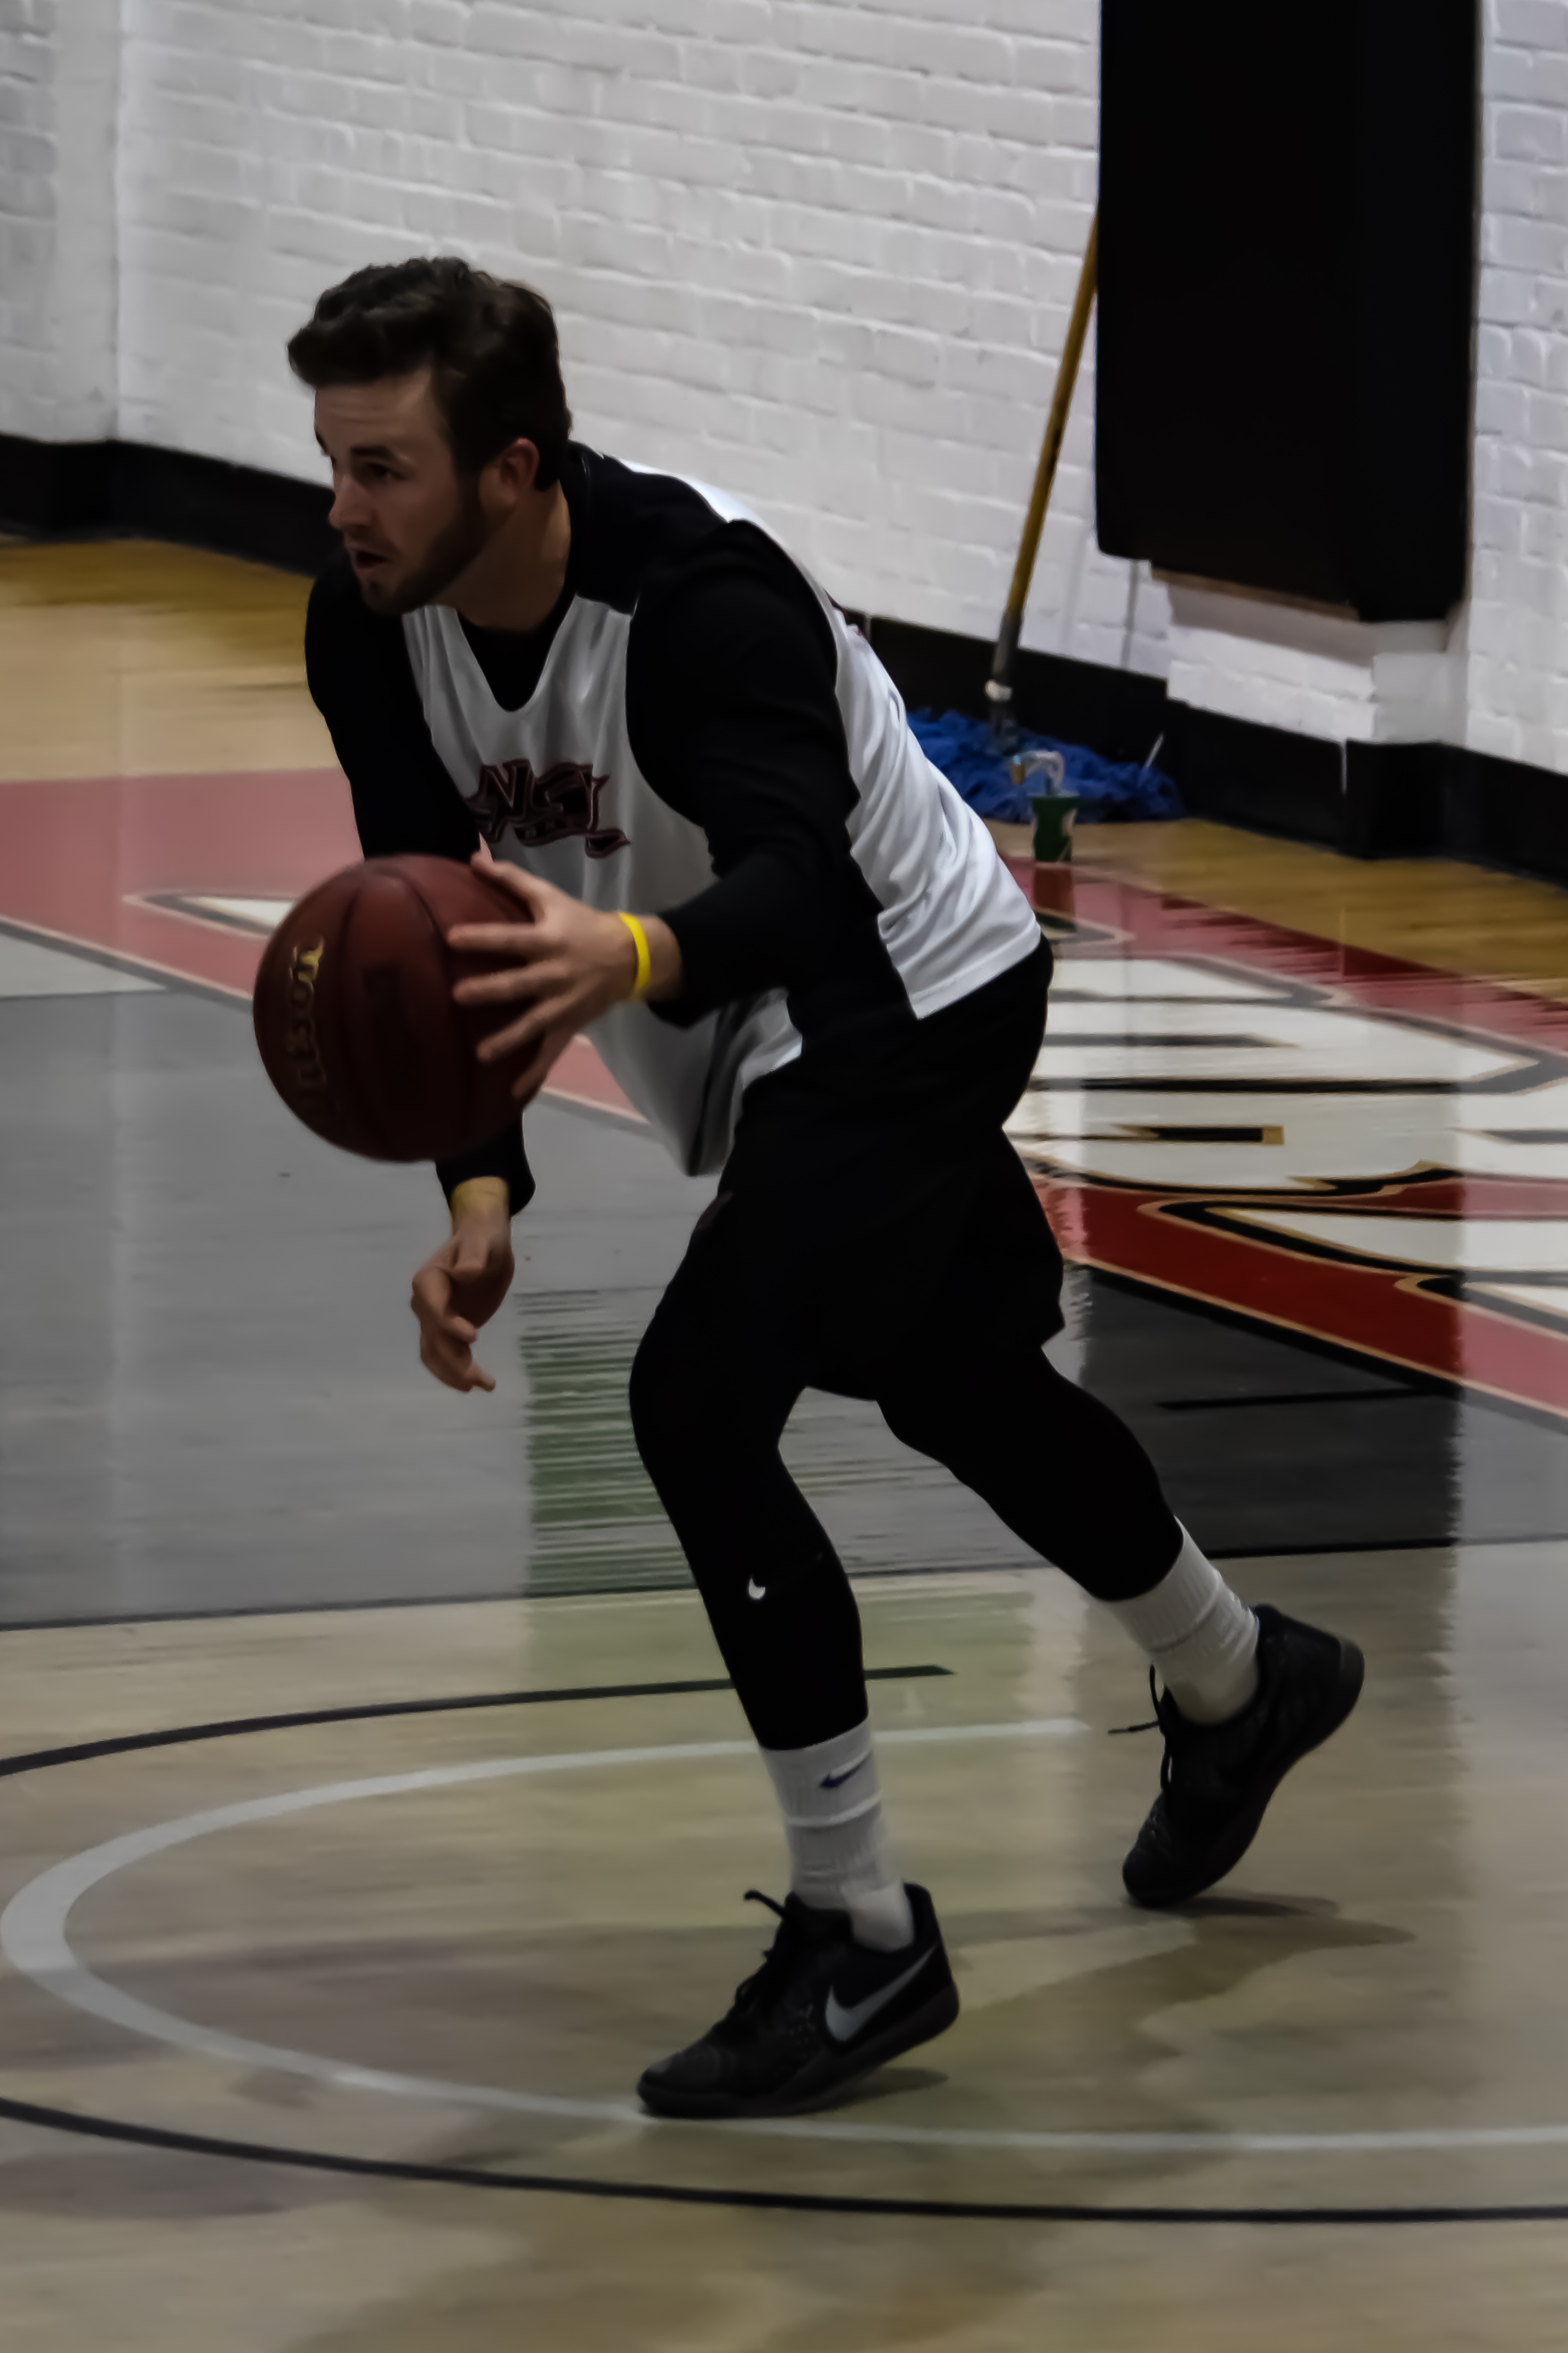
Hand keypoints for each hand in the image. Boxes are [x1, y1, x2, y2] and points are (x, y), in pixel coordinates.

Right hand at [410, 1178, 514, 1392]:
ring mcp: (432, 1319)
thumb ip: (473, 1256)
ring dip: (454, 1374)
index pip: (433, 1308)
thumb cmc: (483, 1240)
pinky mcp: (444, 1330)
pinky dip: (454, 1372)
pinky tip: (475, 1385)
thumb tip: (466, 1272)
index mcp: (428, 1281)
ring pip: (434, 1354)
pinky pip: (442, 1356)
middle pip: (433, 1338)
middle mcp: (424, 1303)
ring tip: (483, 1385)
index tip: (474, 1336)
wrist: (481, 1242)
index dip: (448, 1324)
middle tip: (482, 1379)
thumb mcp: (483, 1242)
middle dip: (454, 1361)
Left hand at [448, 858, 681, 1101]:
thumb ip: (512, 880)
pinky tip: (514, 1093)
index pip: (511, 939)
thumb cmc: (582, 924)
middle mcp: (554, 974)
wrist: (629, 956)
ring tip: (481, 1054)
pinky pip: (551, 1053)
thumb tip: (473, 858)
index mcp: (548, 941)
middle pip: (519, 984)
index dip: (482, 938)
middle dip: (490, 990)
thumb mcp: (551, 897)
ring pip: (533, 1025)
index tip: (452, 939)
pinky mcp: (570, 1026)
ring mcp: (563, 1005)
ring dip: (508, 1040)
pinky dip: (534, 1073)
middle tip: (458, 996)